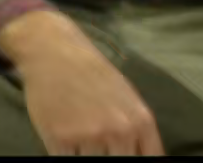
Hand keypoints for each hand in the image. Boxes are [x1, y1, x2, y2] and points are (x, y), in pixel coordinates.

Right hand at [0, 10, 162, 155]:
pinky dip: (63, 153)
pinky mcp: (60, 137)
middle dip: (108, 157)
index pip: (149, 160)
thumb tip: (142, 156)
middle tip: (96, 144)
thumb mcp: (127, 96)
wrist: (53, 50)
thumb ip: (137, 130)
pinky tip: (63, 138)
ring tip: (78, 137)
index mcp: (140, 121)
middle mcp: (119, 130)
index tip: (120, 154)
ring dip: (83, 154)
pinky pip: (65, 161)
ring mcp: (89, 135)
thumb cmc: (90, 72)